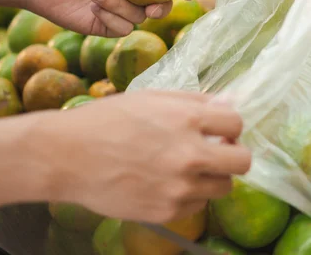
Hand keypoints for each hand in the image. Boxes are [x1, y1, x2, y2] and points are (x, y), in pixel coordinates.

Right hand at [47, 90, 250, 223]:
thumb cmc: (107, 120)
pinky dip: (189, 195)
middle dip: (233, 154)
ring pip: (224, 187)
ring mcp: (179, 187)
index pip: (237, 123)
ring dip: (213, 176)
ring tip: (189, 168)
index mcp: (187, 119)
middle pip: (243, 161)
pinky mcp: (166, 211)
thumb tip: (229, 101)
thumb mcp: (151, 98)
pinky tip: (167, 183)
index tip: (220, 130)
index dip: (229, 125)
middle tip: (217, 151)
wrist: (67, 156)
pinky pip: (197, 205)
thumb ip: (194, 100)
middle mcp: (189, 154)